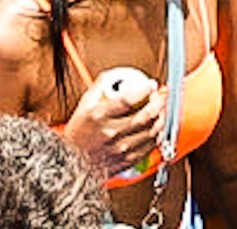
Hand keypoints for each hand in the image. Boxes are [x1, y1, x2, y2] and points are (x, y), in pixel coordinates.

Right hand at [56, 65, 167, 182]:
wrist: (74, 161)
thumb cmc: (79, 132)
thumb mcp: (85, 104)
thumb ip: (101, 86)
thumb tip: (118, 74)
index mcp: (100, 116)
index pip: (128, 100)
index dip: (144, 89)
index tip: (150, 84)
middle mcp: (111, 132)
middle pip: (144, 116)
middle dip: (159, 102)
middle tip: (162, 95)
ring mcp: (121, 148)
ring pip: (151, 132)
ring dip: (161, 118)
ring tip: (162, 109)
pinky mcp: (128, 160)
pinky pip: (149, 147)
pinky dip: (157, 135)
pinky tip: (156, 127)